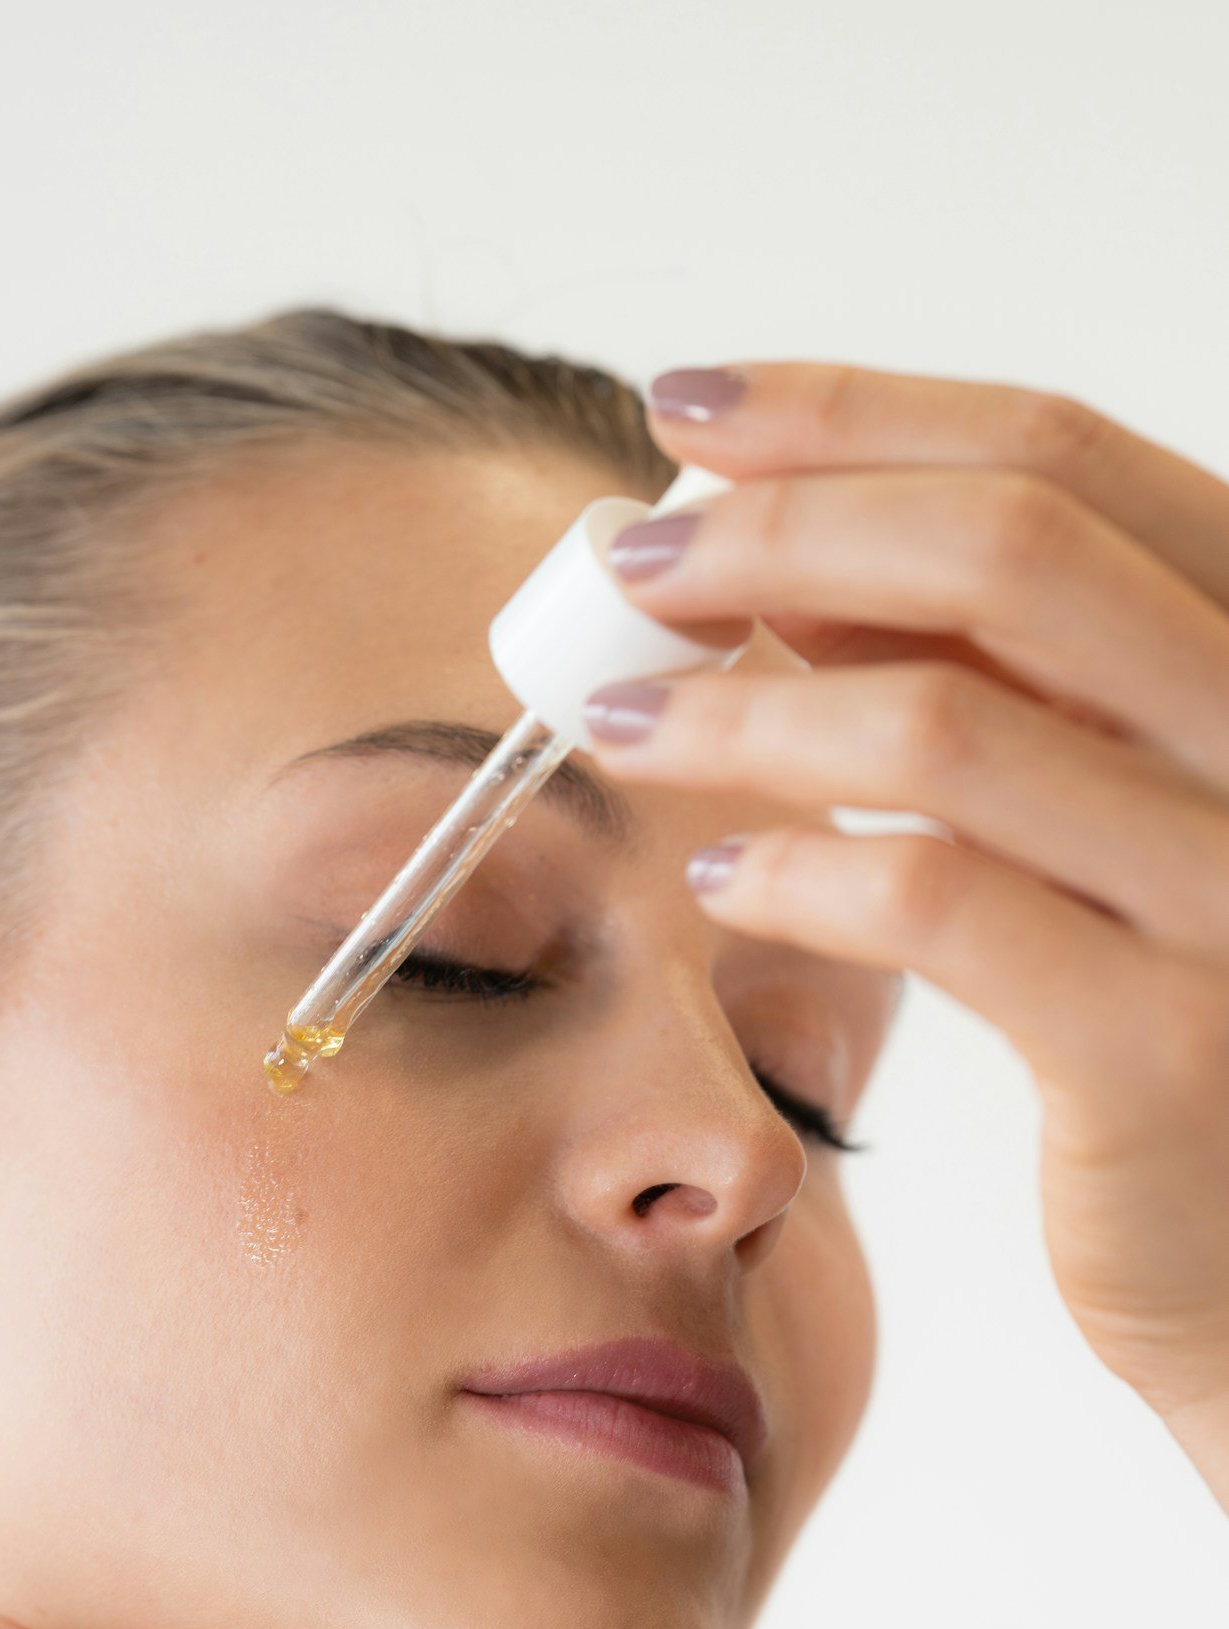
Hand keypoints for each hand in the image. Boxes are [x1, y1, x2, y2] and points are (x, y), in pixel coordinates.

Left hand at [588, 361, 1228, 1498]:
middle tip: (625, 565)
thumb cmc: (1181, 1023)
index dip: (858, 412)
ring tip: (622, 723)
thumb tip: (800, 567)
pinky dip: (794, 873)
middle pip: (1008, 550)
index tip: (690, 413)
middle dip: (780, 532)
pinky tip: (714, 881)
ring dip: (744, 707)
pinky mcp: (1165, 1049)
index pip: (1065, 457)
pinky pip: (936, 905)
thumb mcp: (1117, 810)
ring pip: (947, 724)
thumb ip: (1004, 683)